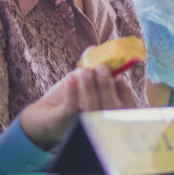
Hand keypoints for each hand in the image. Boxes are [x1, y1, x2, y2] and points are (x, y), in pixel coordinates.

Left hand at [20, 65, 136, 149]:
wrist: (48, 114)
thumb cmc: (72, 97)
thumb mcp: (85, 83)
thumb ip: (92, 68)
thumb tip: (93, 49)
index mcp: (111, 115)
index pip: (125, 105)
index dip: (122, 89)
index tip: (116, 70)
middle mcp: (101, 124)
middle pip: (109, 107)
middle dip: (106, 86)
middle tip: (101, 67)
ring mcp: (83, 126)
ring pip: (90, 108)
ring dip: (88, 87)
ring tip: (84, 69)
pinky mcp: (64, 123)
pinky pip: (71, 110)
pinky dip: (72, 92)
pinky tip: (70, 77)